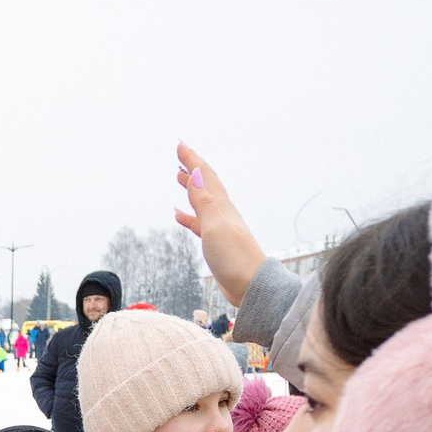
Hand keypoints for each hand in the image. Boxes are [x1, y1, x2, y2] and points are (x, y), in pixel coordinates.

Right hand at [174, 142, 270, 307]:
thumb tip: (195, 173)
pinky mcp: (217, 243)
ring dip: (191, 188)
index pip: (205, 176)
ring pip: (202, 201)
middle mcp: (222, 213)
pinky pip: (199, 222)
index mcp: (221, 207)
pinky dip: (189, 215)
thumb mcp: (215, 226)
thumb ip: (204, 201)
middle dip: (193, 168)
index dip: (193, 159)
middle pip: (205, 184)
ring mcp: (220, 228)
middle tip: (180, 155)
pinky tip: (180, 215)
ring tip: (179, 177)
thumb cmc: (235, 259)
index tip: (180, 145)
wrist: (252, 287)